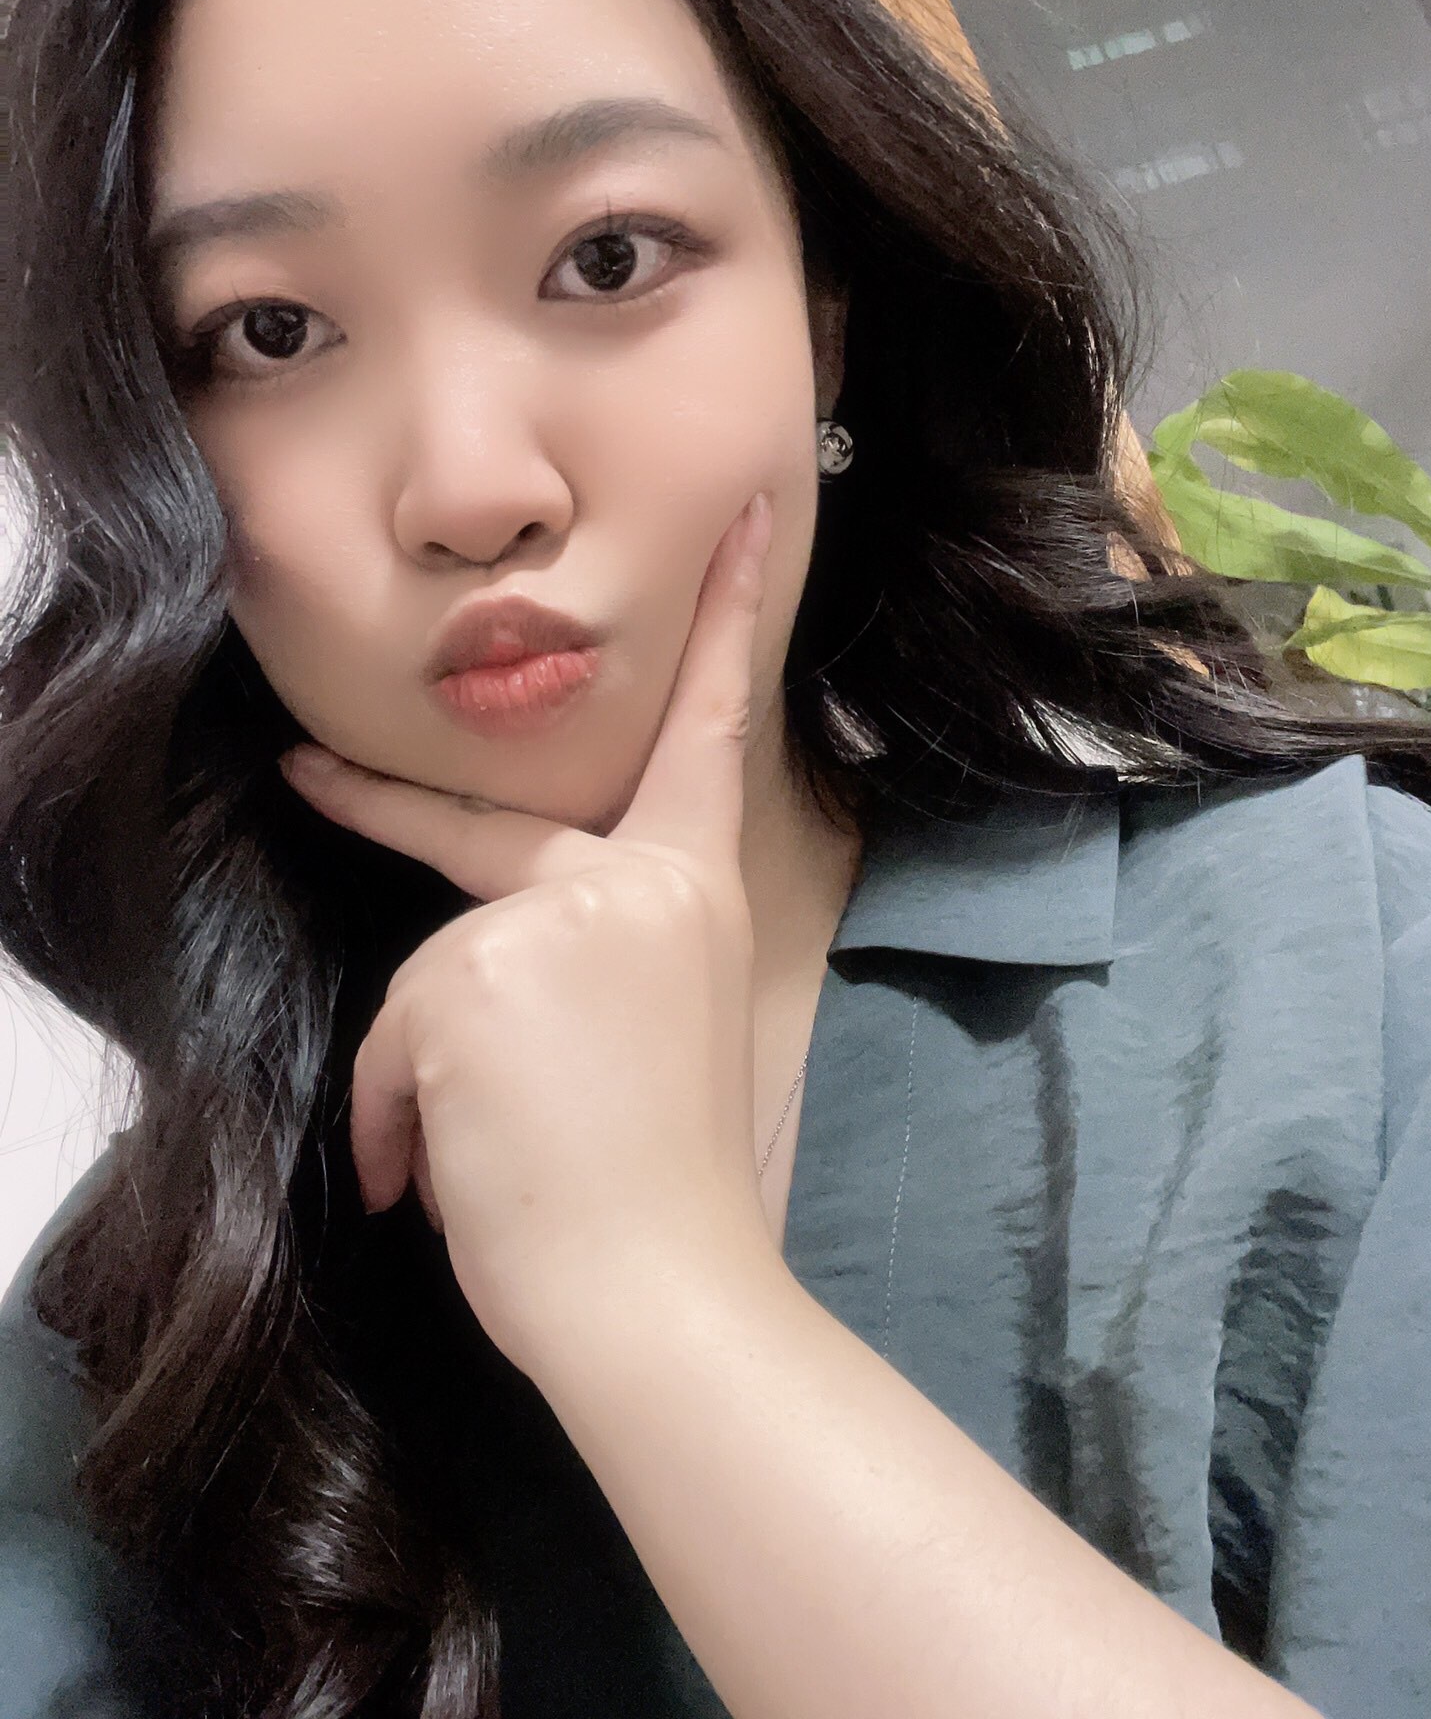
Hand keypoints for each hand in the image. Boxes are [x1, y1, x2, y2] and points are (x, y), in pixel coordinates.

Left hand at [279, 493, 775, 1376]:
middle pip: (479, 832)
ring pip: (430, 974)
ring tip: (469, 1166)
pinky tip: (438, 1178)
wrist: (666, 1289)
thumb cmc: (664, 1183)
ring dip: (422, 1081)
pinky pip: (398, 1042)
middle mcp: (634, 883)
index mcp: (691, 894)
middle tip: (302, 768)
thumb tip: (474, 1002)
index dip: (730, 619)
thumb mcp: (647, 1037)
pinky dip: (400, 1121)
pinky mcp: (480, 971)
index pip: (710, 734)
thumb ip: (584, 964)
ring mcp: (557, 920)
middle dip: (377, 802)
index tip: (748, 521)